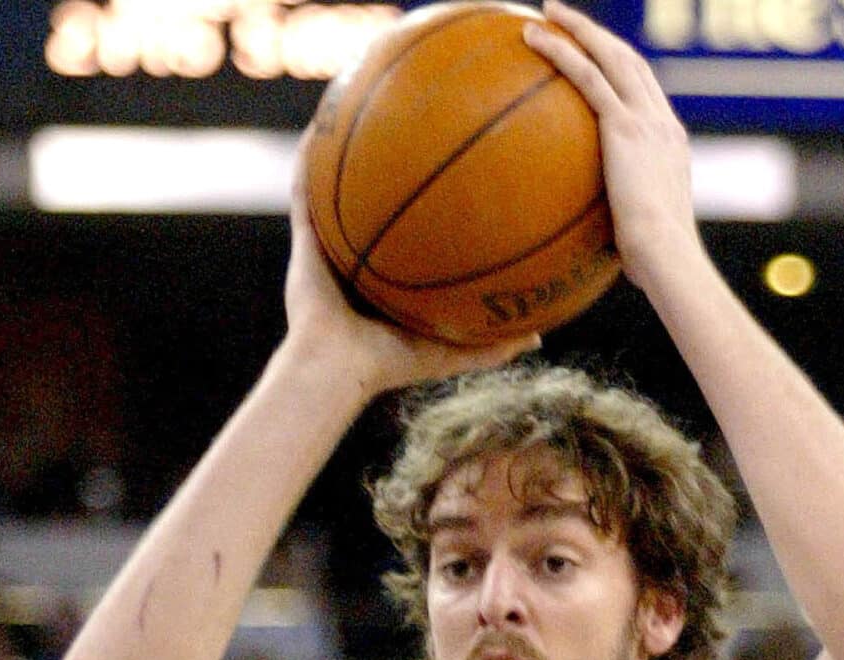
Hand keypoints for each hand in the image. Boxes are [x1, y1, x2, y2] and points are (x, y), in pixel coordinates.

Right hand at [283, 134, 538, 394]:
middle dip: (392, 169)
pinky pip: (304, 189)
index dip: (430, 208)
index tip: (459, 178)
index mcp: (389, 279)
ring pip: (337, 186)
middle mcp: (358, 258)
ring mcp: (329, 246)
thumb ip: (495, 344)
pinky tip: (324, 122)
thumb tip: (539, 336)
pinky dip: (311, 156)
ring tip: (362, 106)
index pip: (411, 236)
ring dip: (347, 149)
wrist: (338, 368)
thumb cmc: (392, 365)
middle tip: (417, 131)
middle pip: (378, 203)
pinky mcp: (304, 239)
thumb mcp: (455, 351)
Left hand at [522, 1, 703, 291]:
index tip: (597, 59)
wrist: (668, 257)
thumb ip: (618, 227)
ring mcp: (647, 121)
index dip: (622, 71)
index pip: (646, 96)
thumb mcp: (638, 241)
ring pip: (612, 56)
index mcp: (671, 147)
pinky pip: (587, 76)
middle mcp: (664, 125)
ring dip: (579, 28)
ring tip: (546, 12)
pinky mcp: (625, 126)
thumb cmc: (654, 266)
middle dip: (599, 36)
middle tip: (566, 19)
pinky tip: (531, 37)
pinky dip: (561, 50)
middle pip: (631, 63)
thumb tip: (593, 249)